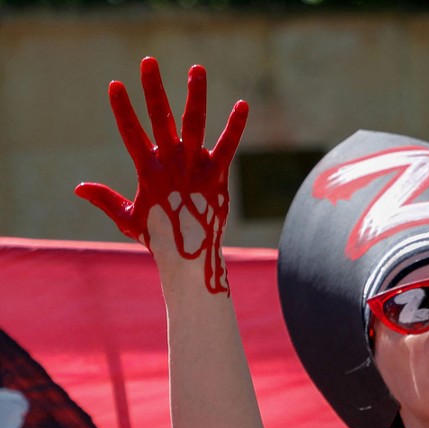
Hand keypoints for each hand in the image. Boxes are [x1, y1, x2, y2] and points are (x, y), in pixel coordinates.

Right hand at [75, 57, 248, 294]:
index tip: (115, 84)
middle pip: (160, 119)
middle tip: (148, 61)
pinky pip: (228, 145)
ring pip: (195, 124)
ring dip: (194, 95)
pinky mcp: (218, 175)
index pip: (131, 133)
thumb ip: (106, 199)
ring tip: (196, 68)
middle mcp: (171, 164)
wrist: (191, 257)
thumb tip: (78, 187)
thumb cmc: (159, 238)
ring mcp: (196, 168)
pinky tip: (243, 104)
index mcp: (148, 171)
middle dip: (153, 89)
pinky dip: (235, 125)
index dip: (123, 109)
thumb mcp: (128, 218)